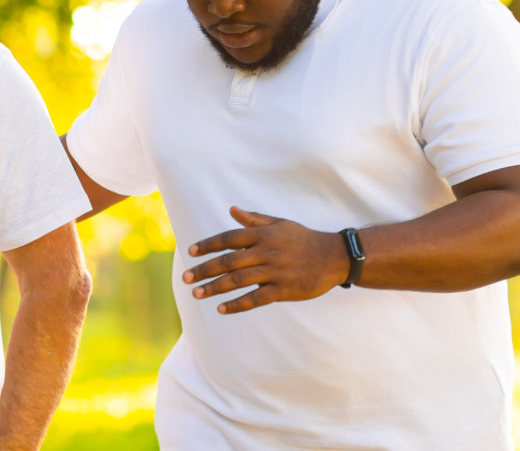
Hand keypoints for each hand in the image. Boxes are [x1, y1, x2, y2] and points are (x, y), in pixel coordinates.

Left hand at [183, 206, 349, 313]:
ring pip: (238, 281)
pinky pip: (255, 299)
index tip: (190, 252)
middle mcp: (266, 252)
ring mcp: (274, 272)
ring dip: (215, 288)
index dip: (208, 245)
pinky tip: (221, 309)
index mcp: (264, 235)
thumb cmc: (304, 239)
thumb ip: (254, 220)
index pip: (229, 238)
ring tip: (197, 294)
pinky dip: (237, 304)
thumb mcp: (280, 224)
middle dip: (205, 270)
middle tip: (186, 278)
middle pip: (228, 261)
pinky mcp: (283, 290)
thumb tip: (232, 210)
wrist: (333, 257)